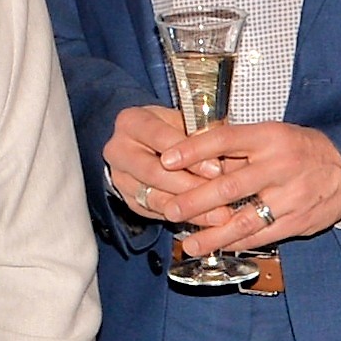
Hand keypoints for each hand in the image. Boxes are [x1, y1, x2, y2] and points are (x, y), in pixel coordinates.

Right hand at [103, 105, 222, 219]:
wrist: (152, 146)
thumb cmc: (174, 130)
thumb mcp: (186, 121)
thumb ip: (201, 135)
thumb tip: (221, 158)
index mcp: (131, 121)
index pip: (160, 137)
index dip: (189, 154)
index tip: (216, 168)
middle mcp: (118, 149)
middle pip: (153, 171)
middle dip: (188, 184)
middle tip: (217, 193)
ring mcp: (120, 178)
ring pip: (154, 197)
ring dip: (188, 206)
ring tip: (218, 213)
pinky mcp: (128, 200)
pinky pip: (156, 212)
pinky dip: (184, 217)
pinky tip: (207, 219)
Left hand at [157, 122, 340, 255]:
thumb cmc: (300, 150)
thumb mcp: (272, 135)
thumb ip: (237, 146)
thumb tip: (192, 153)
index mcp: (269, 137)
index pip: (224, 139)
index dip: (192, 149)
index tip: (165, 159)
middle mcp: (279, 165)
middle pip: (229, 185)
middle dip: (195, 201)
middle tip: (170, 210)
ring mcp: (290, 196)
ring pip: (244, 219)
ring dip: (213, 234)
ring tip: (189, 244)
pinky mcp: (298, 220)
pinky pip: (262, 236)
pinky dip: (238, 243)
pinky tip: (218, 247)